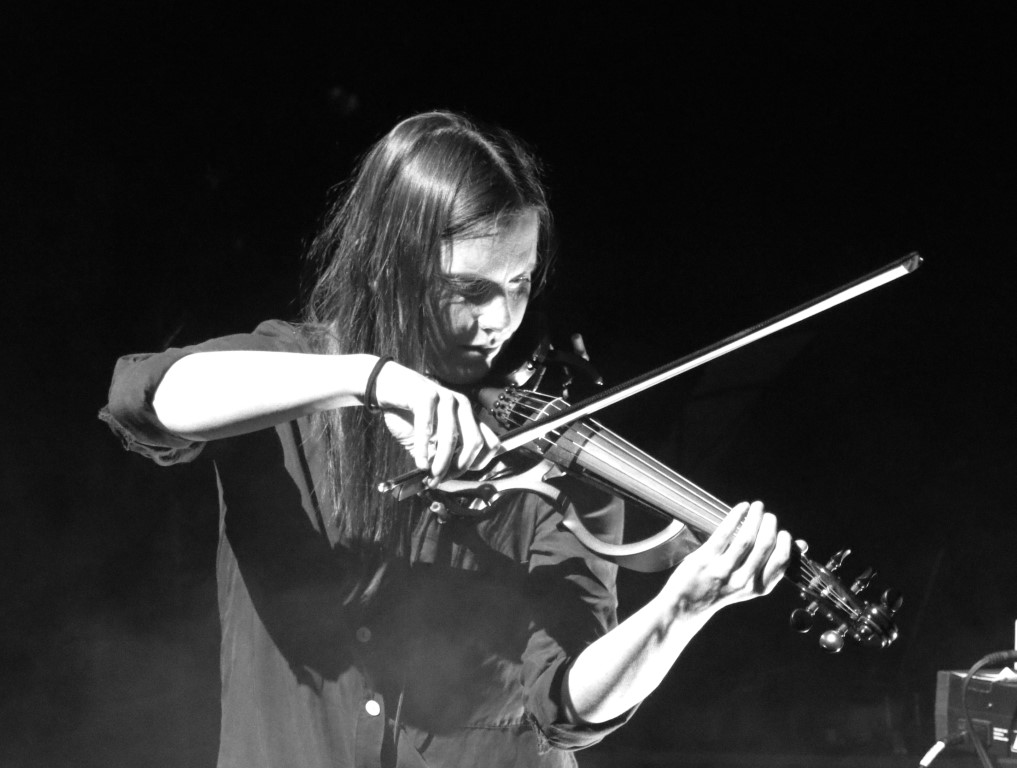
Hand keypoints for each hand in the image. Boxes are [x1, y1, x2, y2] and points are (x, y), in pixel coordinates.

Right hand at [371, 361, 500, 483]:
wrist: (387, 387)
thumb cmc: (409, 414)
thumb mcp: (429, 440)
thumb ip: (439, 455)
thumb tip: (441, 479)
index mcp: (469, 416)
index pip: (490, 443)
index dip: (475, 465)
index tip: (455, 476)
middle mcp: (462, 405)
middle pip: (475, 442)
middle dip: (459, 466)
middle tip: (440, 479)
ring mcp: (446, 398)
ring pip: (452, 437)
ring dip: (441, 462)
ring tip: (428, 475)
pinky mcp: (426, 394)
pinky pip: (428, 427)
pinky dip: (424, 448)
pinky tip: (420, 462)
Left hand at [664, 501, 791, 615]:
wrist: (687, 606)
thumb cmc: (720, 590)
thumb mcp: (748, 584)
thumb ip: (769, 565)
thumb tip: (800, 544)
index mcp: (757, 588)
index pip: (781, 562)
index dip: (785, 544)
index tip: (783, 532)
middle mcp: (743, 581)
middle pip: (765, 546)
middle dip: (770, 525)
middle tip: (768, 515)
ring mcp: (723, 570)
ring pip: (746, 538)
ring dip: (755, 517)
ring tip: (757, 507)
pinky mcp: (705, 559)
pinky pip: (725, 533)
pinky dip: (736, 516)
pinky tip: (742, 507)